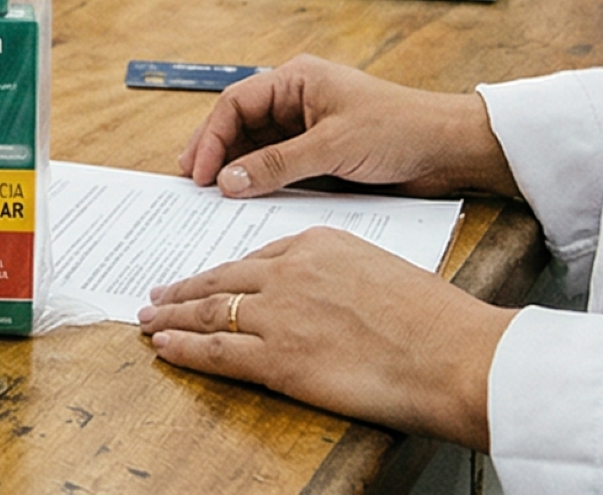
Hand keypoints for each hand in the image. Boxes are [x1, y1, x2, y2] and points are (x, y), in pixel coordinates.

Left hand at [137, 228, 516, 448]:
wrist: (453, 354)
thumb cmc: (436, 320)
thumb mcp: (382, 271)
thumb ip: (342, 276)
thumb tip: (328, 298)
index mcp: (318, 243)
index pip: (257, 257)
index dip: (226, 272)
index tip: (209, 278)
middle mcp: (290, 272)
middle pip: (222, 279)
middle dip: (186, 289)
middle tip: (159, 293)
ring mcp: (278, 314)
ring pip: (209, 311)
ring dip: (172, 315)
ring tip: (149, 318)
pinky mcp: (276, 358)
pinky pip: (215, 351)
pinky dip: (183, 348)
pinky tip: (164, 347)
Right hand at [178, 55, 515, 199]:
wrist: (449, 150)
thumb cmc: (400, 130)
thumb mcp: (333, 146)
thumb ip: (277, 164)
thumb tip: (227, 182)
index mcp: (296, 80)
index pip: (236, 104)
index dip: (211, 137)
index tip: (198, 171)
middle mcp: (296, 100)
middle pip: (239, 125)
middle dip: (215, 153)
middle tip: (192, 184)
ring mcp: (307, 128)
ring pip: (256, 148)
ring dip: (236, 170)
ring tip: (212, 197)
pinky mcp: (320, 155)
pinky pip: (279, 167)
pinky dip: (261, 182)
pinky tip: (247, 201)